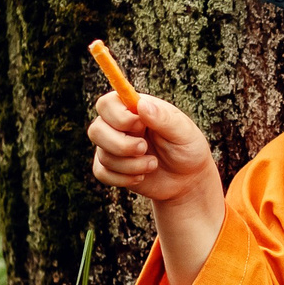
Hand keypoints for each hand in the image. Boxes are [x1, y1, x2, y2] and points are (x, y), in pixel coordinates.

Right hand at [88, 91, 216, 204]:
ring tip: (153, 164)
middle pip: (96, 130)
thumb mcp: (183, 132)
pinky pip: (101, 173)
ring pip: (102, 155)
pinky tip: (141, 177)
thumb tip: (141, 104)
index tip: (141, 126)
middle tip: (145, 148)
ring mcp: (112, 147)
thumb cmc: (188, 149)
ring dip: (130, 165)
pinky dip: (123, 178)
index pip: (107, 104)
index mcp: (135, 109)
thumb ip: (163, 118)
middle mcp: (119, 126)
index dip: (118, 117)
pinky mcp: (111, 168)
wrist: (187, 180)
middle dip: (121, 145)